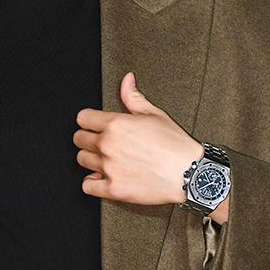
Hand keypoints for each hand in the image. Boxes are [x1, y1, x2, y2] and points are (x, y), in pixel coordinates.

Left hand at [73, 72, 202, 205]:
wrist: (190, 173)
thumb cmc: (175, 144)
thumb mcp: (155, 114)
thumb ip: (133, 97)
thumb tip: (126, 80)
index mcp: (116, 124)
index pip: (83, 118)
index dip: (88, 119)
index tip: (93, 124)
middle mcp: (108, 145)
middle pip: (79, 139)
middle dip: (87, 138)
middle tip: (100, 141)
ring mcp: (109, 168)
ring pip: (81, 160)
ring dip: (90, 158)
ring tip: (104, 158)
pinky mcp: (113, 189)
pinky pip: (87, 185)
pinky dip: (91, 181)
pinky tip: (101, 177)